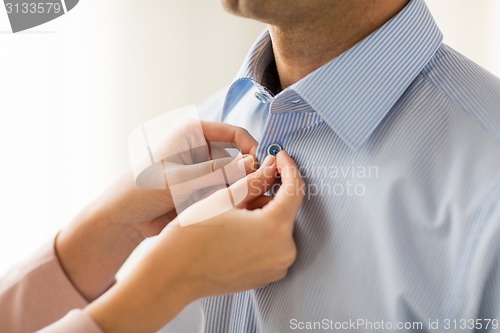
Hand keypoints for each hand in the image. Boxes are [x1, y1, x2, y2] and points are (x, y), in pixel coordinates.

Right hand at [85, 151, 304, 332]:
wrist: (172, 275)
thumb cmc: (193, 235)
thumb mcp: (224, 199)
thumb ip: (255, 180)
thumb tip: (273, 165)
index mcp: (274, 229)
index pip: (294, 190)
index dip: (288, 168)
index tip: (280, 156)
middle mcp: (283, 252)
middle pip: (287, 210)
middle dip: (271, 192)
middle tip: (246, 184)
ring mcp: (276, 268)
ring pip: (279, 227)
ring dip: (265, 213)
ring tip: (235, 211)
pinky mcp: (266, 276)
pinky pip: (272, 246)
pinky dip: (261, 232)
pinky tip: (237, 228)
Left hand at [96, 120, 258, 237]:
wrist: (124, 218)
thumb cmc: (143, 190)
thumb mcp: (182, 180)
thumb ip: (219, 172)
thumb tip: (253, 163)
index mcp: (194, 133)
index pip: (234, 134)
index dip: (252, 148)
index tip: (264, 168)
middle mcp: (201, 147)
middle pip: (238, 155)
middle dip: (248, 171)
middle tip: (260, 189)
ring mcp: (203, 168)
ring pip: (234, 175)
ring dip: (240, 187)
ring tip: (245, 202)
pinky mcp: (203, 187)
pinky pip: (225, 190)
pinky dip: (230, 198)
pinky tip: (233, 209)